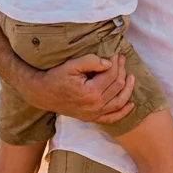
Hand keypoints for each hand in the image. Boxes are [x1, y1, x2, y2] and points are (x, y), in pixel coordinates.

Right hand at [20, 53, 136, 124]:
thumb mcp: (72, 65)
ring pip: (119, 102)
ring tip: (131, 77)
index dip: (116, 63)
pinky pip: (112, 118)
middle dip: (122, 71)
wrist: (41, 93)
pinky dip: (123, 112)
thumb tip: (109, 63)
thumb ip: (91, 61)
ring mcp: (93, 114)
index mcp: (91, 92)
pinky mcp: (91, 118)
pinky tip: (131, 104)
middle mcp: (94, 106)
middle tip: (122, 59)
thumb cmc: (56, 77)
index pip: (111, 75)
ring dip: (128, 89)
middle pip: (117, 86)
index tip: (117, 54)